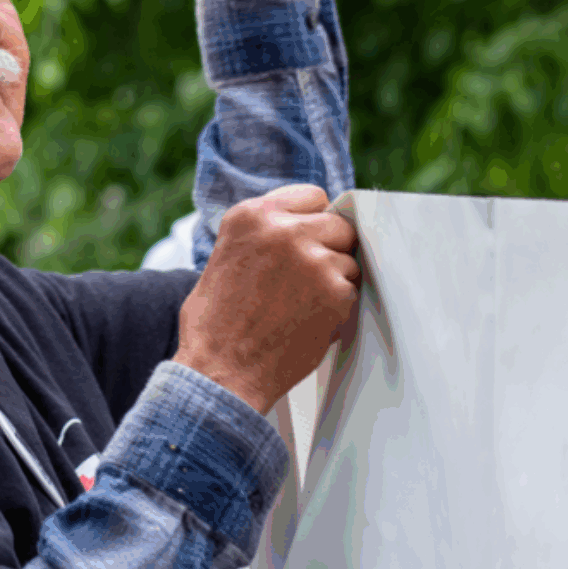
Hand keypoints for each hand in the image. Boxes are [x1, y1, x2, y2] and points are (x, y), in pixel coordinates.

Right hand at [172, 184, 358, 413]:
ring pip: (348, 260)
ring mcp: (312, 259)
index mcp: (251, 216)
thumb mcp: (226, 255)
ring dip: (333, 281)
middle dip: (329, 248)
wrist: (221, 371)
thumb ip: (263, 234)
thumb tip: (301, 225)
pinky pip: (351, 291)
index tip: (307, 240)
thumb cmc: (216, 323)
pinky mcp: (334, 291)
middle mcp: (283, 230)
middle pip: (337, 225)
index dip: (312, 222)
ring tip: (300, 305)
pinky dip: (337, 308)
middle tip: (308, 277)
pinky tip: (307, 321)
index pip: (312, 197)